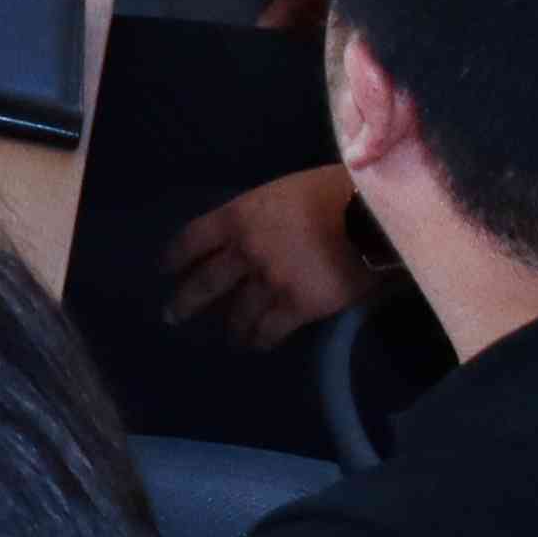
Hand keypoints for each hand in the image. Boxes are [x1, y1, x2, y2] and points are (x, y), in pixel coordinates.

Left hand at [161, 162, 382, 349]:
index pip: (193, 239)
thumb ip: (260, 216)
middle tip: (173, 316)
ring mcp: (268, 280)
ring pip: (237, 313)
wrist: (371, 217)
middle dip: (185, 302)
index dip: (176, 257)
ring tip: (231, 337)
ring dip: (231, 328)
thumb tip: (250, 236)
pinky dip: (260, 340)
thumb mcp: (284, 192)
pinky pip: (269, 330)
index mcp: (239, 216)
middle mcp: (244, 250)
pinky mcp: (296, 306)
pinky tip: (257, 344)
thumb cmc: (333, 194)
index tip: (166, 270)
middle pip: (204, 283)